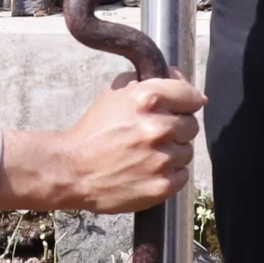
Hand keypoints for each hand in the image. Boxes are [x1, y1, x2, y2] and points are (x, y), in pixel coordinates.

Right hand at [0, 74, 203, 212]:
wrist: (72, 170)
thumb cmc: (93, 130)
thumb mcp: (115, 93)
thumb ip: (148, 81)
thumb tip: (177, 77)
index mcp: (148, 99)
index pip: (191, 95)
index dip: (186, 101)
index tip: (181, 107)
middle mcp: (158, 127)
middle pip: (191, 125)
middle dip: (176, 128)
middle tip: (154, 134)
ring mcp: (162, 159)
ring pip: (187, 152)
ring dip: (172, 152)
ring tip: (147, 155)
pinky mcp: (162, 185)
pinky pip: (182, 175)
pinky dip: (169, 174)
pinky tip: (148, 171)